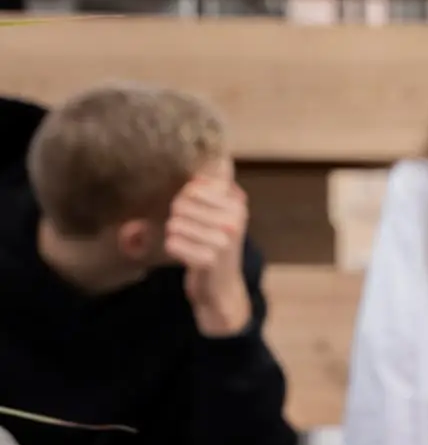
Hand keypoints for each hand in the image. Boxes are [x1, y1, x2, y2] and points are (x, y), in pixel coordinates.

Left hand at [165, 172, 252, 336]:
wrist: (222, 288)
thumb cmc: (217, 246)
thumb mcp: (224, 213)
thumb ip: (220, 186)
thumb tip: (223, 157)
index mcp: (237, 204)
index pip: (193, 188)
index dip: (187, 200)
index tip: (198, 215)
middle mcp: (234, 221)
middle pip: (180, 205)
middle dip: (179, 219)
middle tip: (193, 234)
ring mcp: (223, 242)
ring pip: (174, 224)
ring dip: (175, 236)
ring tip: (191, 245)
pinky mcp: (210, 261)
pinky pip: (173, 244)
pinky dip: (174, 251)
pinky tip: (188, 257)